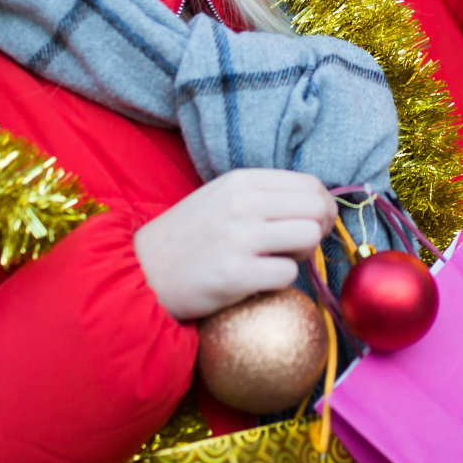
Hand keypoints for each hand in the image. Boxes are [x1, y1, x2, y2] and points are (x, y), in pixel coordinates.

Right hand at [134, 169, 337, 321]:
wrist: (141, 273)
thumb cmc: (189, 237)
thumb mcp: (223, 199)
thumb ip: (266, 196)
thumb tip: (319, 204)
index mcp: (241, 181)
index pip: (309, 184)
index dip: (321, 206)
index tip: (311, 223)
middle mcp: (242, 204)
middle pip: (317, 209)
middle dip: (318, 230)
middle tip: (299, 246)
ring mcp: (238, 238)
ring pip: (309, 237)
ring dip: (302, 255)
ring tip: (277, 261)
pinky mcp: (235, 275)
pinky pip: (289, 274)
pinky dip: (280, 281)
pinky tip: (258, 280)